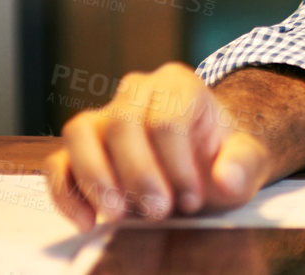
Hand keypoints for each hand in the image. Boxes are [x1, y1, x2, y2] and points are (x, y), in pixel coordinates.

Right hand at [45, 62, 274, 228]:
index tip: (192, 200)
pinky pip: (58, 162)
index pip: (166, 118)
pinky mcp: (81, 148)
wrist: (204, 164)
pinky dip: (65, 193)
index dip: (176, 164)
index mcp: (178, 84)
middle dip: (138, 173)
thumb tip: (226, 179)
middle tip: (159, 212)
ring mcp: (103, 116)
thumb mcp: (246, 160)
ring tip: (118, 214)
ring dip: (95, 178)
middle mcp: (136, 91)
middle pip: (121, 123)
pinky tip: (88, 221)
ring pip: (80, 132)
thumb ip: (242, 166)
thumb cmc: (222, 157)